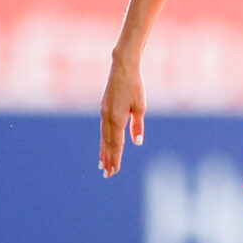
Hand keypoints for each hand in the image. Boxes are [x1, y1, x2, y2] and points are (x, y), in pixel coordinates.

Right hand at [99, 56, 145, 176]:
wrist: (122, 68)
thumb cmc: (135, 86)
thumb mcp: (141, 107)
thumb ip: (138, 125)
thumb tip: (137, 142)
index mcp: (118, 118)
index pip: (117, 144)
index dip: (116, 158)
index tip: (114, 171)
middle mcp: (108, 117)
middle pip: (108, 143)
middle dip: (108, 159)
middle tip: (107, 174)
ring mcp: (104, 113)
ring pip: (103, 136)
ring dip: (103, 151)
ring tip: (102, 164)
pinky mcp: (104, 108)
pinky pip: (103, 128)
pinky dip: (103, 139)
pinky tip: (104, 145)